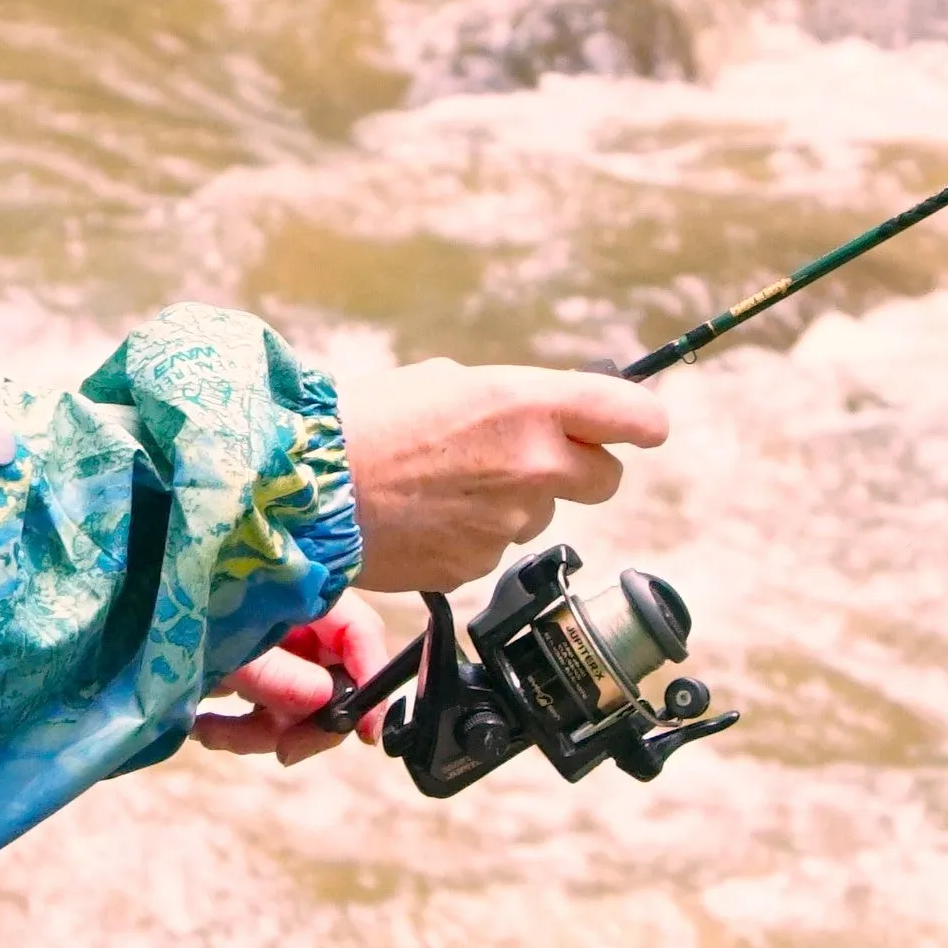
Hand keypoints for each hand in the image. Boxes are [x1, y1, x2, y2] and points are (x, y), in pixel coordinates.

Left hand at [193, 600, 387, 764]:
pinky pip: (263, 713)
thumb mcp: (229, 639)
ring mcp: (277, 650)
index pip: (361, 638)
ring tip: (211, 736)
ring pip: (297, 708)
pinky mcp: (252, 672)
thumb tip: (325, 702)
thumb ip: (278, 670)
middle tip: (284, 753)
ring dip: (261, 734)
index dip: (371, 685)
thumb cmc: (180, 601)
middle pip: (334, 684)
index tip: (368, 734)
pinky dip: (238, 729)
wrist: (130, 598)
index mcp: (306, 598)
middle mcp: (300, 624)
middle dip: (308, 724)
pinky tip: (202, 730)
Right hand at [335, 359, 668, 593]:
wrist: (305, 487)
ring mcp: (510, 522)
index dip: (642, 422)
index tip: (639, 428)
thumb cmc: (363, 423)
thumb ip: (508, 401)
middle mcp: (533, 464)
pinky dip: (468, 536)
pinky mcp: (480, 565)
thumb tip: (538, 418)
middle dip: (576, 469)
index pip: (634, 415)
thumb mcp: (443, 382)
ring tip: (443, 488)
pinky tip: (424, 517)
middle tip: (524, 461)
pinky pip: (494, 549)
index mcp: (527, 403)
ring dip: (509, 505)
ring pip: (540, 517)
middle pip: (605, 478)